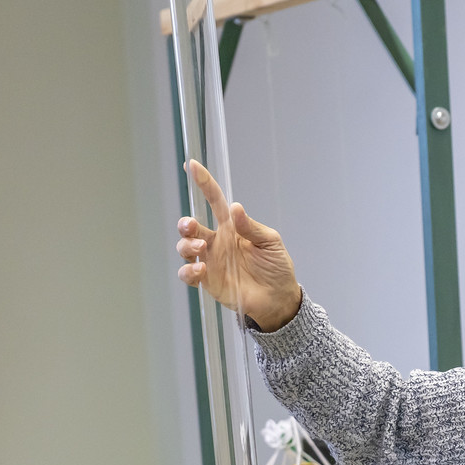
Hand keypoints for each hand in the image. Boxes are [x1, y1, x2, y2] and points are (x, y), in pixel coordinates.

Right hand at [175, 159, 301, 330]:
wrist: (279, 298)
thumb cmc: (276, 268)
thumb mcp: (271, 242)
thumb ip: (252, 227)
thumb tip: (235, 208)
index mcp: (231, 228)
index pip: (215, 201)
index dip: (204, 184)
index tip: (193, 166)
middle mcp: (217, 242)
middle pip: (191, 226)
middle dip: (185, 223)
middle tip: (191, 225)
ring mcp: (210, 261)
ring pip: (185, 248)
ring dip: (186, 245)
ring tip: (201, 247)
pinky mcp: (208, 281)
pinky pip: (187, 274)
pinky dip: (188, 271)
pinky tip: (200, 270)